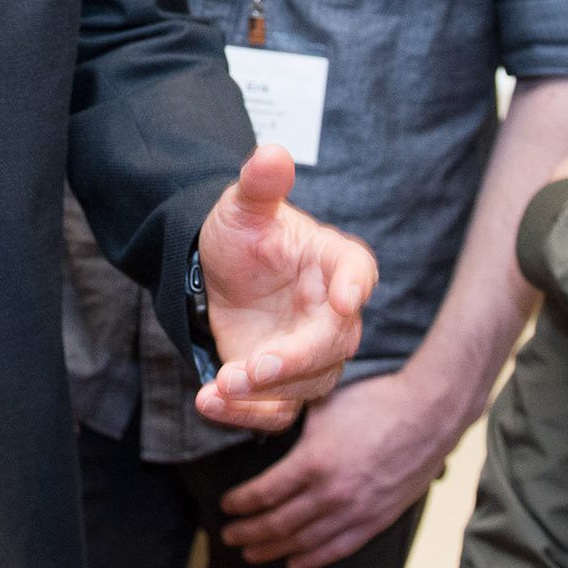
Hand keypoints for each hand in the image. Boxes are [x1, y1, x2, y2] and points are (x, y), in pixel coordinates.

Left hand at [192, 146, 375, 429]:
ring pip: (307, 385)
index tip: (346, 298)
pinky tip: (209, 403)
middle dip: (293, 360)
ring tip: (220, 387)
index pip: (357, 271)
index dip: (354, 285)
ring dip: (265, 393)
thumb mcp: (244, 207)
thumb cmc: (244, 237)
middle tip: (253, 367)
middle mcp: (334, 313)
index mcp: (335, 262)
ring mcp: (311, 353)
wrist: (217, 275)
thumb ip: (259, 184)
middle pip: (333, 343)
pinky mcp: (283, 385)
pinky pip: (277, 411)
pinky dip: (245, 414)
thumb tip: (271, 153)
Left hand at [218, 360, 463, 567]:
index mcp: (312, 463)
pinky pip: (338, 548)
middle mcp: (331, 494)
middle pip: (278, 524)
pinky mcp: (377, 520)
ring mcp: (355, 512)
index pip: (263, 493)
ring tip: (251, 553)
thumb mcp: (322, 404)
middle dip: (248, 532)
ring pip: (304, 542)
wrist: (428, 414)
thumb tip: (262, 421)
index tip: (226, 506)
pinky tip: (294, 562)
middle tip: (228, 536)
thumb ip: (293, 423)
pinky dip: (312, 558)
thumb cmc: (375, 401)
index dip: (240, 503)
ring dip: (273, 550)